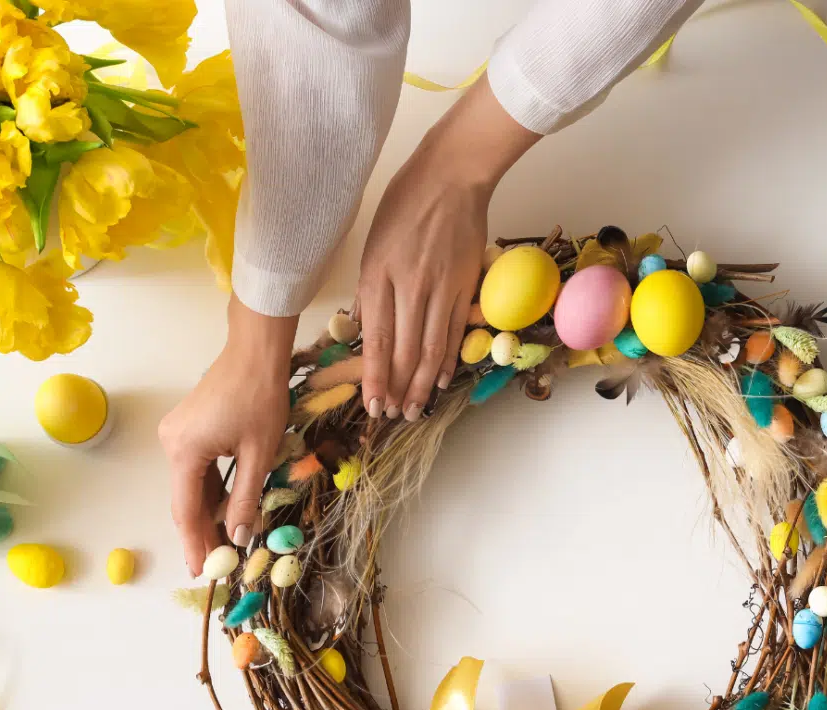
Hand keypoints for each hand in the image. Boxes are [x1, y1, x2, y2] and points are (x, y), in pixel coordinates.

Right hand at [159, 296, 295, 575]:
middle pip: (185, 499)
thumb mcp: (259, 454)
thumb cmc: (261, 398)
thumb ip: (246, 498)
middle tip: (216, 565)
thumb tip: (239, 537)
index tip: (203, 571)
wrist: (255, 351)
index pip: (186, 509)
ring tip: (223, 544)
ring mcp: (177, 433)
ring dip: (207, 512)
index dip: (195, 543)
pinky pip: (197, 467)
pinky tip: (223, 509)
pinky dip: (210, 489)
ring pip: (192, 484)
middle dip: (201, 532)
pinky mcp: (188, 426)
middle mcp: (172, 443)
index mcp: (185, 451)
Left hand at [359, 77, 540, 419]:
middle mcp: (408, 288)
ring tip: (416, 408)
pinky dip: (448, 361)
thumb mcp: (372, 242)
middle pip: (404, 353)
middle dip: (399, 389)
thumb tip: (362, 327)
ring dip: (422, 385)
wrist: (452, 176)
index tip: (374, 405)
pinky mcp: (464, 287)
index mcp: (378, 276)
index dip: (376, 378)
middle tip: (395, 415)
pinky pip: (454, 333)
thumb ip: (369, 289)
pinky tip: (442, 380)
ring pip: (430, 349)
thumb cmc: (405, 203)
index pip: (377, 341)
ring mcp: (439, 290)